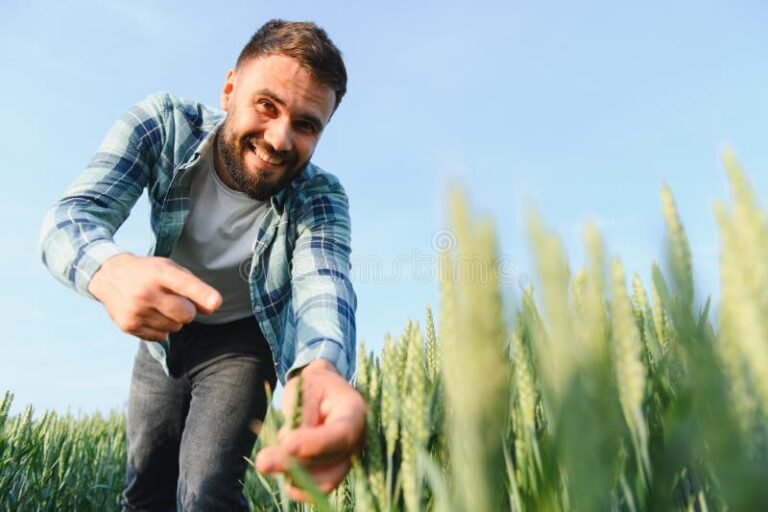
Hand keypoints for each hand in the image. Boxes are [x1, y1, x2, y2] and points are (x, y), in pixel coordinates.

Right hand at [88, 253, 221, 339]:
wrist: (108, 277)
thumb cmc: (148, 273)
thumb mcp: (170, 269)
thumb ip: (194, 287)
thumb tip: (213, 308)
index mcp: (160, 272)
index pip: (185, 285)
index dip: (202, 295)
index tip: (216, 303)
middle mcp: (146, 292)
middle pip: (186, 314)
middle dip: (188, 311)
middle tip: (175, 300)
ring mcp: (136, 310)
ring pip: (175, 328)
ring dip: (172, 320)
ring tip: (157, 305)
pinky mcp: (128, 326)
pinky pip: (161, 337)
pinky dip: (160, 328)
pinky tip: (148, 314)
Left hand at [255, 359, 366, 501]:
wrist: (321, 393)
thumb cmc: (312, 388)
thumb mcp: (305, 390)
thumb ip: (301, 417)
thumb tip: (288, 447)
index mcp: (355, 412)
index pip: (342, 433)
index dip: (316, 444)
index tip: (287, 445)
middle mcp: (358, 440)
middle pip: (332, 460)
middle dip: (295, 464)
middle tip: (263, 461)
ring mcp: (348, 459)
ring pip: (325, 481)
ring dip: (293, 476)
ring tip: (267, 461)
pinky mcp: (334, 472)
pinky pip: (318, 489)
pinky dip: (296, 485)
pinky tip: (278, 471)